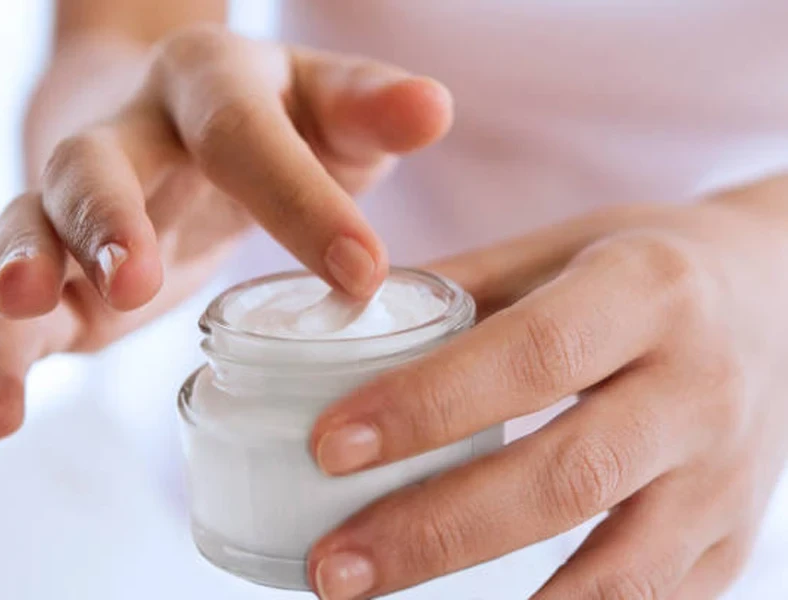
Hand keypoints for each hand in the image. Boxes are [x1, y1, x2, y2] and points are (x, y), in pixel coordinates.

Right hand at [0, 25, 452, 440]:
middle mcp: (130, 135)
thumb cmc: (273, 120)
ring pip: (33, 224)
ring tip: (32, 310)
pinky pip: (11, 308)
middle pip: (99, 164)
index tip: (361, 273)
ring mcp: (81, 205)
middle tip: (138, 280)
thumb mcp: (325, 105)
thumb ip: (370, 108)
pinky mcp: (63, 273)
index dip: (299, 200)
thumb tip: (434, 109)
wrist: (174, 119)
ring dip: (28, 268)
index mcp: (208, 89)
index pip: (244, 135)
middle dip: (112, 218)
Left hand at [307, 197, 787, 598]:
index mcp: (648, 292)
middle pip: (565, 477)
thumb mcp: (560, 248)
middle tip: (333, 566)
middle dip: (436, 531)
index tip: (329, 446)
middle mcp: (700, 387)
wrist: (778, 300)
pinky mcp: (733, 537)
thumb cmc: (645, 269)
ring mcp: (728, 475)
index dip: (427, 405)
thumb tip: (344, 324)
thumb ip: (459, 288)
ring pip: (618, 568)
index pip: (531, 356)